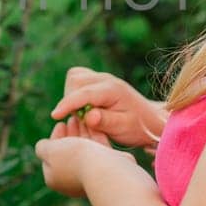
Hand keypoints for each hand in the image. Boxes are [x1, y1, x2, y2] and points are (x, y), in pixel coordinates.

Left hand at [35, 111, 127, 198]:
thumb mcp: (50, 151)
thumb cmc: (75, 159)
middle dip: (70, 134)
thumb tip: (43, 146)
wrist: (106, 169)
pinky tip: (95, 124)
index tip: (61, 123)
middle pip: (69, 153)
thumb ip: (43, 148)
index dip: (55, 138)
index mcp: (55, 179)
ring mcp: (90, 176)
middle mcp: (72, 180)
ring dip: (82, 133)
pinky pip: (99, 151)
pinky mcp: (107, 170)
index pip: (51, 155)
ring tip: (84, 118)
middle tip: (73, 119)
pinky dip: (95, 137)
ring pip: (85, 151)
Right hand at [49, 66, 168, 149]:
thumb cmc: (138, 126)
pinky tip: (84, 108)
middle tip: (80, 120)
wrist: (151, 120)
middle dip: (70, 100)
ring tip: (83, 115)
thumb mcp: (123, 128)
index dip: (67, 104)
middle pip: (75, 80)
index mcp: (113, 89)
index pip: (83, 93)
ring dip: (72, 95)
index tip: (55, 116)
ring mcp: (102, 78)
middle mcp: (106, 79)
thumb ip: (105, 121)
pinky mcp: (99, 81)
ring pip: (75, 77)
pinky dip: (75, 92)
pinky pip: (78, 79)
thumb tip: (87, 116)